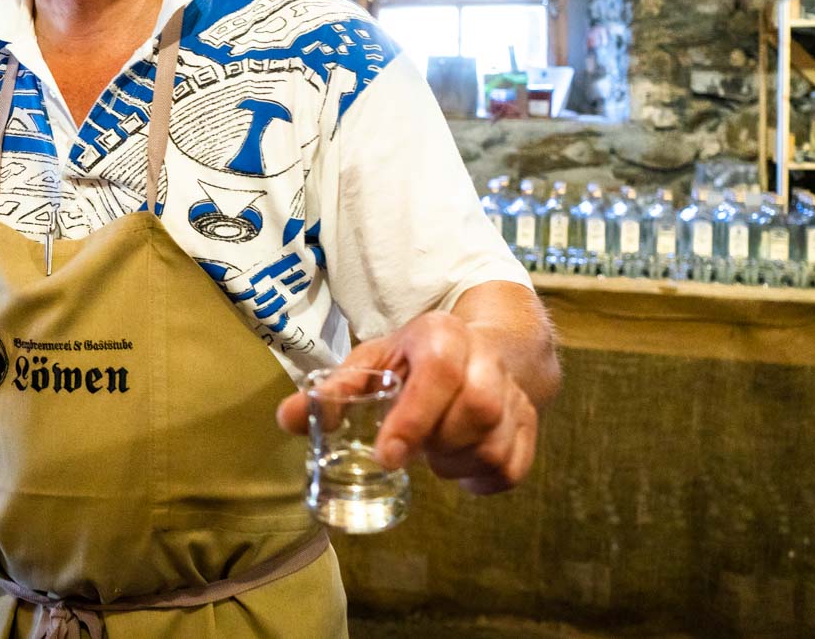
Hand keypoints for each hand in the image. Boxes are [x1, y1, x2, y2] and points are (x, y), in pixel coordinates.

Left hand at [276, 310, 538, 494]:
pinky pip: (512, 469)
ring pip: (496, 445)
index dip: (414, 416)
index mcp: (444, 336)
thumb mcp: (374, 361)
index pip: (441, 370)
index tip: (385, 456)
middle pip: (478, 410)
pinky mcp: (529, 428)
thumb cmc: (416, 359)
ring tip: (432, 452)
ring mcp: (514, 395)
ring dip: (456, 463)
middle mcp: (487, 361)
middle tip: (408, 449)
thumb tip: (286, 418)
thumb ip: (333, 390)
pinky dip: (479, 480)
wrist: (483, 348)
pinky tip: (457, 465)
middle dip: (437, 442)